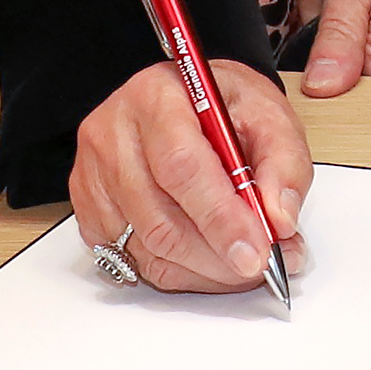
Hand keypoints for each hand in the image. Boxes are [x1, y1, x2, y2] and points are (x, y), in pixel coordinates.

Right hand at [65, 55, 313, 293]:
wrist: (184, 99)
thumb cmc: (222, 104)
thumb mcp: (267, 111)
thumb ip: (283, 162)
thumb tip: (279, 219)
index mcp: (157, 97)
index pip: (182, 167)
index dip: (221, 217)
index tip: (257, 251)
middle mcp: (113, 135)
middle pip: (160, 218)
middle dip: (216, 255)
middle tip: (259, 266)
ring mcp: (94, 176)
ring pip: (147, 248)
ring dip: (203, 269)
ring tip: (241, 265)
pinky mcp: (87, 210)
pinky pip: (132, 260)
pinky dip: (178, 272)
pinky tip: (208, 260)